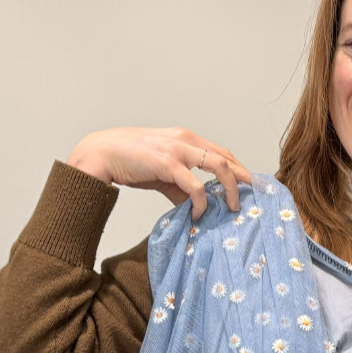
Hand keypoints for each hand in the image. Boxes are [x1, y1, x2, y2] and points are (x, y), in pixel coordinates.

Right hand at [65, 127, 254, 215]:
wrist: (99, 154)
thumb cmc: (128, 161)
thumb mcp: (160, 173)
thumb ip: (179, 187)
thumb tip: (196, 207)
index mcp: (185, 138)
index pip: (221, 152)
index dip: (238, 169)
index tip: (248, 187)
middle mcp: (185, 139)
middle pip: (227, 157)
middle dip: (244, 179)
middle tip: (252, 198)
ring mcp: (177, 149)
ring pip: (219, 166)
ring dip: (231, 188)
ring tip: (233, 207)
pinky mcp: (167, 163)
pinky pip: (195, 185)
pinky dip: (202, 201)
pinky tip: (199, 214)